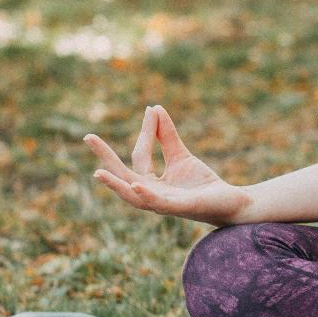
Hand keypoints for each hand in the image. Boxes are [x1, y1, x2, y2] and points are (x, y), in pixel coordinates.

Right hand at [84, 105, 250, 225]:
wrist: (230, 202)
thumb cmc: (201, 183)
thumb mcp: (181, 156)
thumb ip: (167, 135)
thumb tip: (154, 108)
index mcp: (150, 183)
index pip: (140, 155)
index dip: (146, 131)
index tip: (151, 110)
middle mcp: (151, 194)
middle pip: (124, 176)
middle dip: (106, 157)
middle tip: (88, 136)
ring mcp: (163, 203)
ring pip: (133, 196)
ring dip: (116, 184)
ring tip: (99, 172)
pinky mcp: (179, 208)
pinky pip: (158, 203)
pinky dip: (146, 195)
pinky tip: (137, 184)